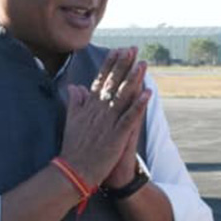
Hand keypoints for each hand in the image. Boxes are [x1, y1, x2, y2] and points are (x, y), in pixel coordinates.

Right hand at [61, 47, 147, 186]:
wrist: (74, 171)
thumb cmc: (74, 148)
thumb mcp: (72, 121)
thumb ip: (75, 102)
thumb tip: (75, 86)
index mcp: (89, 107)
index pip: (100, 80)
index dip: (110, 64)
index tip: (118, 50)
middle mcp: (99, 111)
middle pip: (113, 83)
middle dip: (123, 65)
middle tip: (133, 49)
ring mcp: (108, 123)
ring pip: (122, 96)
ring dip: (133, 79)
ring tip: (143, 64)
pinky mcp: (117, 136)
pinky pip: (129, 118)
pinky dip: (138, 105)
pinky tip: (147, 94)